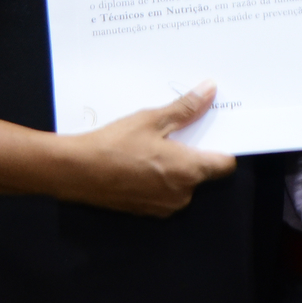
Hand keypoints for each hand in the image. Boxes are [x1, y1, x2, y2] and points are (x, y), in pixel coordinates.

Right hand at [49, 83, 236, 215]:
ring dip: (174, 166)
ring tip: (154, 143)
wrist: (76, 172)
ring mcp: (163, 206)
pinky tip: (139, 160)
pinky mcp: (145, 211)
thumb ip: (186, 108)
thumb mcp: (152, 119)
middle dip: (193, 152)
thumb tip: (210, 91)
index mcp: (189, 172)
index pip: (225, 164)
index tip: (215, 131)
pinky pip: (163, 192)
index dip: (223, 147)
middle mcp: (182, 195)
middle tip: (177, 130)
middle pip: (202, 172)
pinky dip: (158, 177)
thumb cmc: (116, 144)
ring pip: (181, 182)